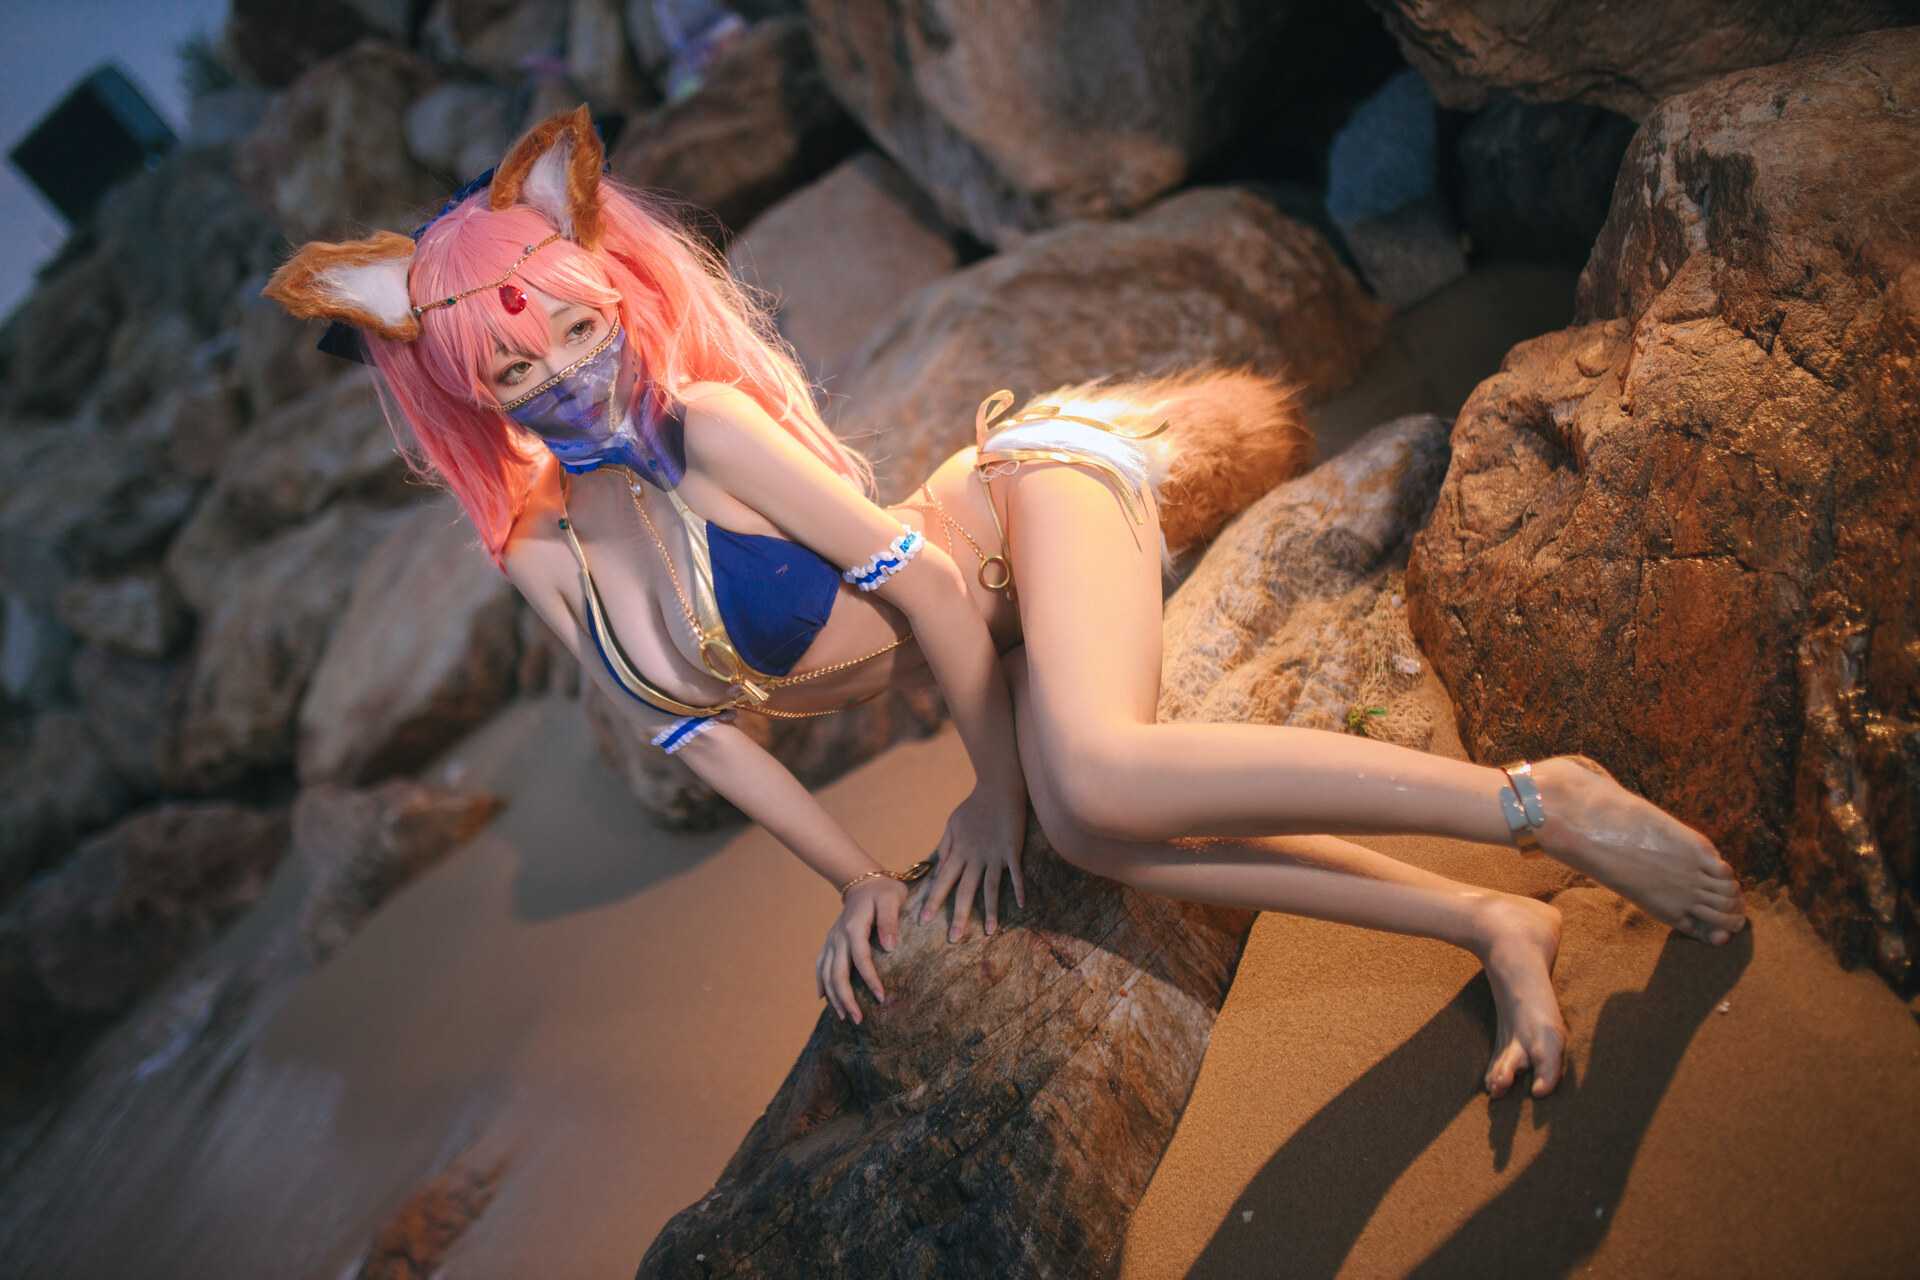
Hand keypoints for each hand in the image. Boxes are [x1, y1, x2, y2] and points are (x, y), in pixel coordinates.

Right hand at [817, 877, 906, 1024]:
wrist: (863, 881)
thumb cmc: (883, 891)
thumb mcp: (892, 898)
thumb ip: (890, 920)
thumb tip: (889, 947)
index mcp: (854, 926)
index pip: (860, 958)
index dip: (870, 979)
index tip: (881, 997)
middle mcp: (838, 936)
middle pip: (837, 972)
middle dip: (846, 998)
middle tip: (859, 1019)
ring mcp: (832, 940)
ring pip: (826, 973)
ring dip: (833, 996)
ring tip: (845, 1016)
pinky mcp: (830, 942)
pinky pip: (821, 965)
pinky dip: (821, 983)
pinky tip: (824, 999)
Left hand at [917, 780, 1027, 941]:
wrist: (997, 788)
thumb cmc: (974, 807)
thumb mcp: (952, 825)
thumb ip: (945, 848)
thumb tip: (937, 870)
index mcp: (959, 852)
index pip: (943, 881)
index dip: (934, 901)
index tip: (924, 921)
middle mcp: (975, 857)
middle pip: (965, 891)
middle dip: (959, 915)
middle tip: (954, 938)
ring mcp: (995, 854)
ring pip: (990, 887)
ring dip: (991, 911)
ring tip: (990, 932)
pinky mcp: (1012, 849)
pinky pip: (1016, 872)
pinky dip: (1018, 888)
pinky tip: (1021, 905)